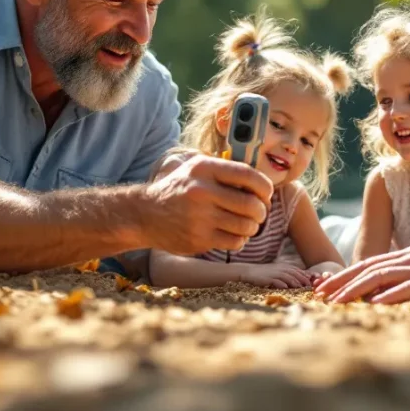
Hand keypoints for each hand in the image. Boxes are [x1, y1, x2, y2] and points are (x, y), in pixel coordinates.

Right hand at [138, 155, 272, 255]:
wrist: (144, 214)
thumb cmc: (178, 189)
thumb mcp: (196, 168)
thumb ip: (225, 171)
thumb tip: (261, 182)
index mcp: (205, 169)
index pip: (249, 175)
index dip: (265, 187)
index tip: (265, 194)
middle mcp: (202, 191)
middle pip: (252, 205)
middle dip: (262, 211)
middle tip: (259, 213)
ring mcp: (200, 217)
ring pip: (247, 226)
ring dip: (252, 227)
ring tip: (246, 224)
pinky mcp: (199, 239)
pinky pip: (235, 242)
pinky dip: (240, 240)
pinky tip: (233, 235)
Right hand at [240, 263, 313, 288]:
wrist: (250, 271)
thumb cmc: (266, 274)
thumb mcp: (279, 272)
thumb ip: (289, 275)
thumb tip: (301, 282)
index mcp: (285, 267)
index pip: (299, 271)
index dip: (307, 275)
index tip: (314, 280)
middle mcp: (282, 269)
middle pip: (295, 273)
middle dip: (303, 279)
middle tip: (310, 286)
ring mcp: (275, 273)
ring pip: (287, 277)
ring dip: (295, 282)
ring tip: (301, 287)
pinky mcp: (268, 278)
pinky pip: (276, 281)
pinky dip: (281, 284)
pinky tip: (286, 287)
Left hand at [313, 241, 409, 303]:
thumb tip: (392, 294)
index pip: (372, 264)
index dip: (346, 275)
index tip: (325, 288)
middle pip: (370, 267)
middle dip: (342, 281)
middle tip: (319, 295)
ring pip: (384, 275)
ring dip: (357, 288)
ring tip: (337, 301)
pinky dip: (391, 294)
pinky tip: (375, 303)